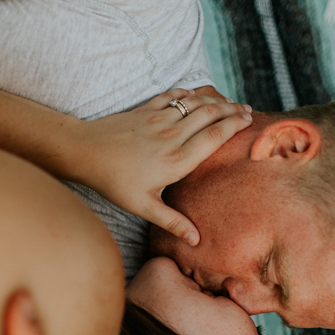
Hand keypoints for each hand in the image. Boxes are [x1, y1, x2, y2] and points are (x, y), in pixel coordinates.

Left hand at [72, 89, 252, 244]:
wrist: (86, 152)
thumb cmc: (115, 183)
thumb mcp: (144, 207)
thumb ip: (172, 221)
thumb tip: (195, 241)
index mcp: (176, 160)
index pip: (214, 136)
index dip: (234, 125)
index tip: (248, 121)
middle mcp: (172, 135)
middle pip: (210, 115)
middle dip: (232, 109)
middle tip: (248, 110)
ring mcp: (159, 119)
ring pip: (195, 102)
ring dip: (216, 99)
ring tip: (230, 101)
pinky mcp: (147, 109)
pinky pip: (175, 96)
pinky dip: (191, 93)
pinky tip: (198, 94)